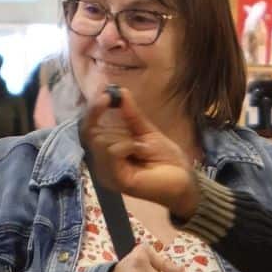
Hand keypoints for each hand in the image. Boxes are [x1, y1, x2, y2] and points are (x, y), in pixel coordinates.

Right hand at [84, 88, 199, 216]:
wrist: (184, 179)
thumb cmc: (166, 159)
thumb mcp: (146, 132)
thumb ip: (131, 115)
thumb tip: (120, 92)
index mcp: (106, 153)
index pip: (87, 129)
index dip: (93, 111)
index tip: (106, 94)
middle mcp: (102, 164)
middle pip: (91, 133)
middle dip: (115, 127)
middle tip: (136, 137)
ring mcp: (107, 173)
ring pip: (100, 141)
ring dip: (125, 138)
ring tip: (142, 150)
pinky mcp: (116, 180)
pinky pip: (112, 151)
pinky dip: (127, 145)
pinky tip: (141, 152)